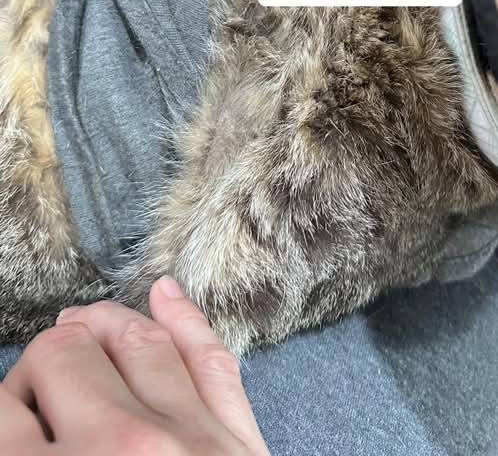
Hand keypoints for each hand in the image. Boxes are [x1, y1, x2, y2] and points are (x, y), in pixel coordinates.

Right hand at [0, 277, 269, 454]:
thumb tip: (22, 432)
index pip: (4, 413)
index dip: (4, 407)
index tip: (10, 415)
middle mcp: (121, 445)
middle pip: (64, 357)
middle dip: (42, 360)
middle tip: (34, 386)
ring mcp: (186, 437)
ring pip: (137, 343)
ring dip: (104, 325)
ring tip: (81, 323)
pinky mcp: (238, 445)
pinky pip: (211, 364)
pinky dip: (188, 323)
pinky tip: (165, 294)